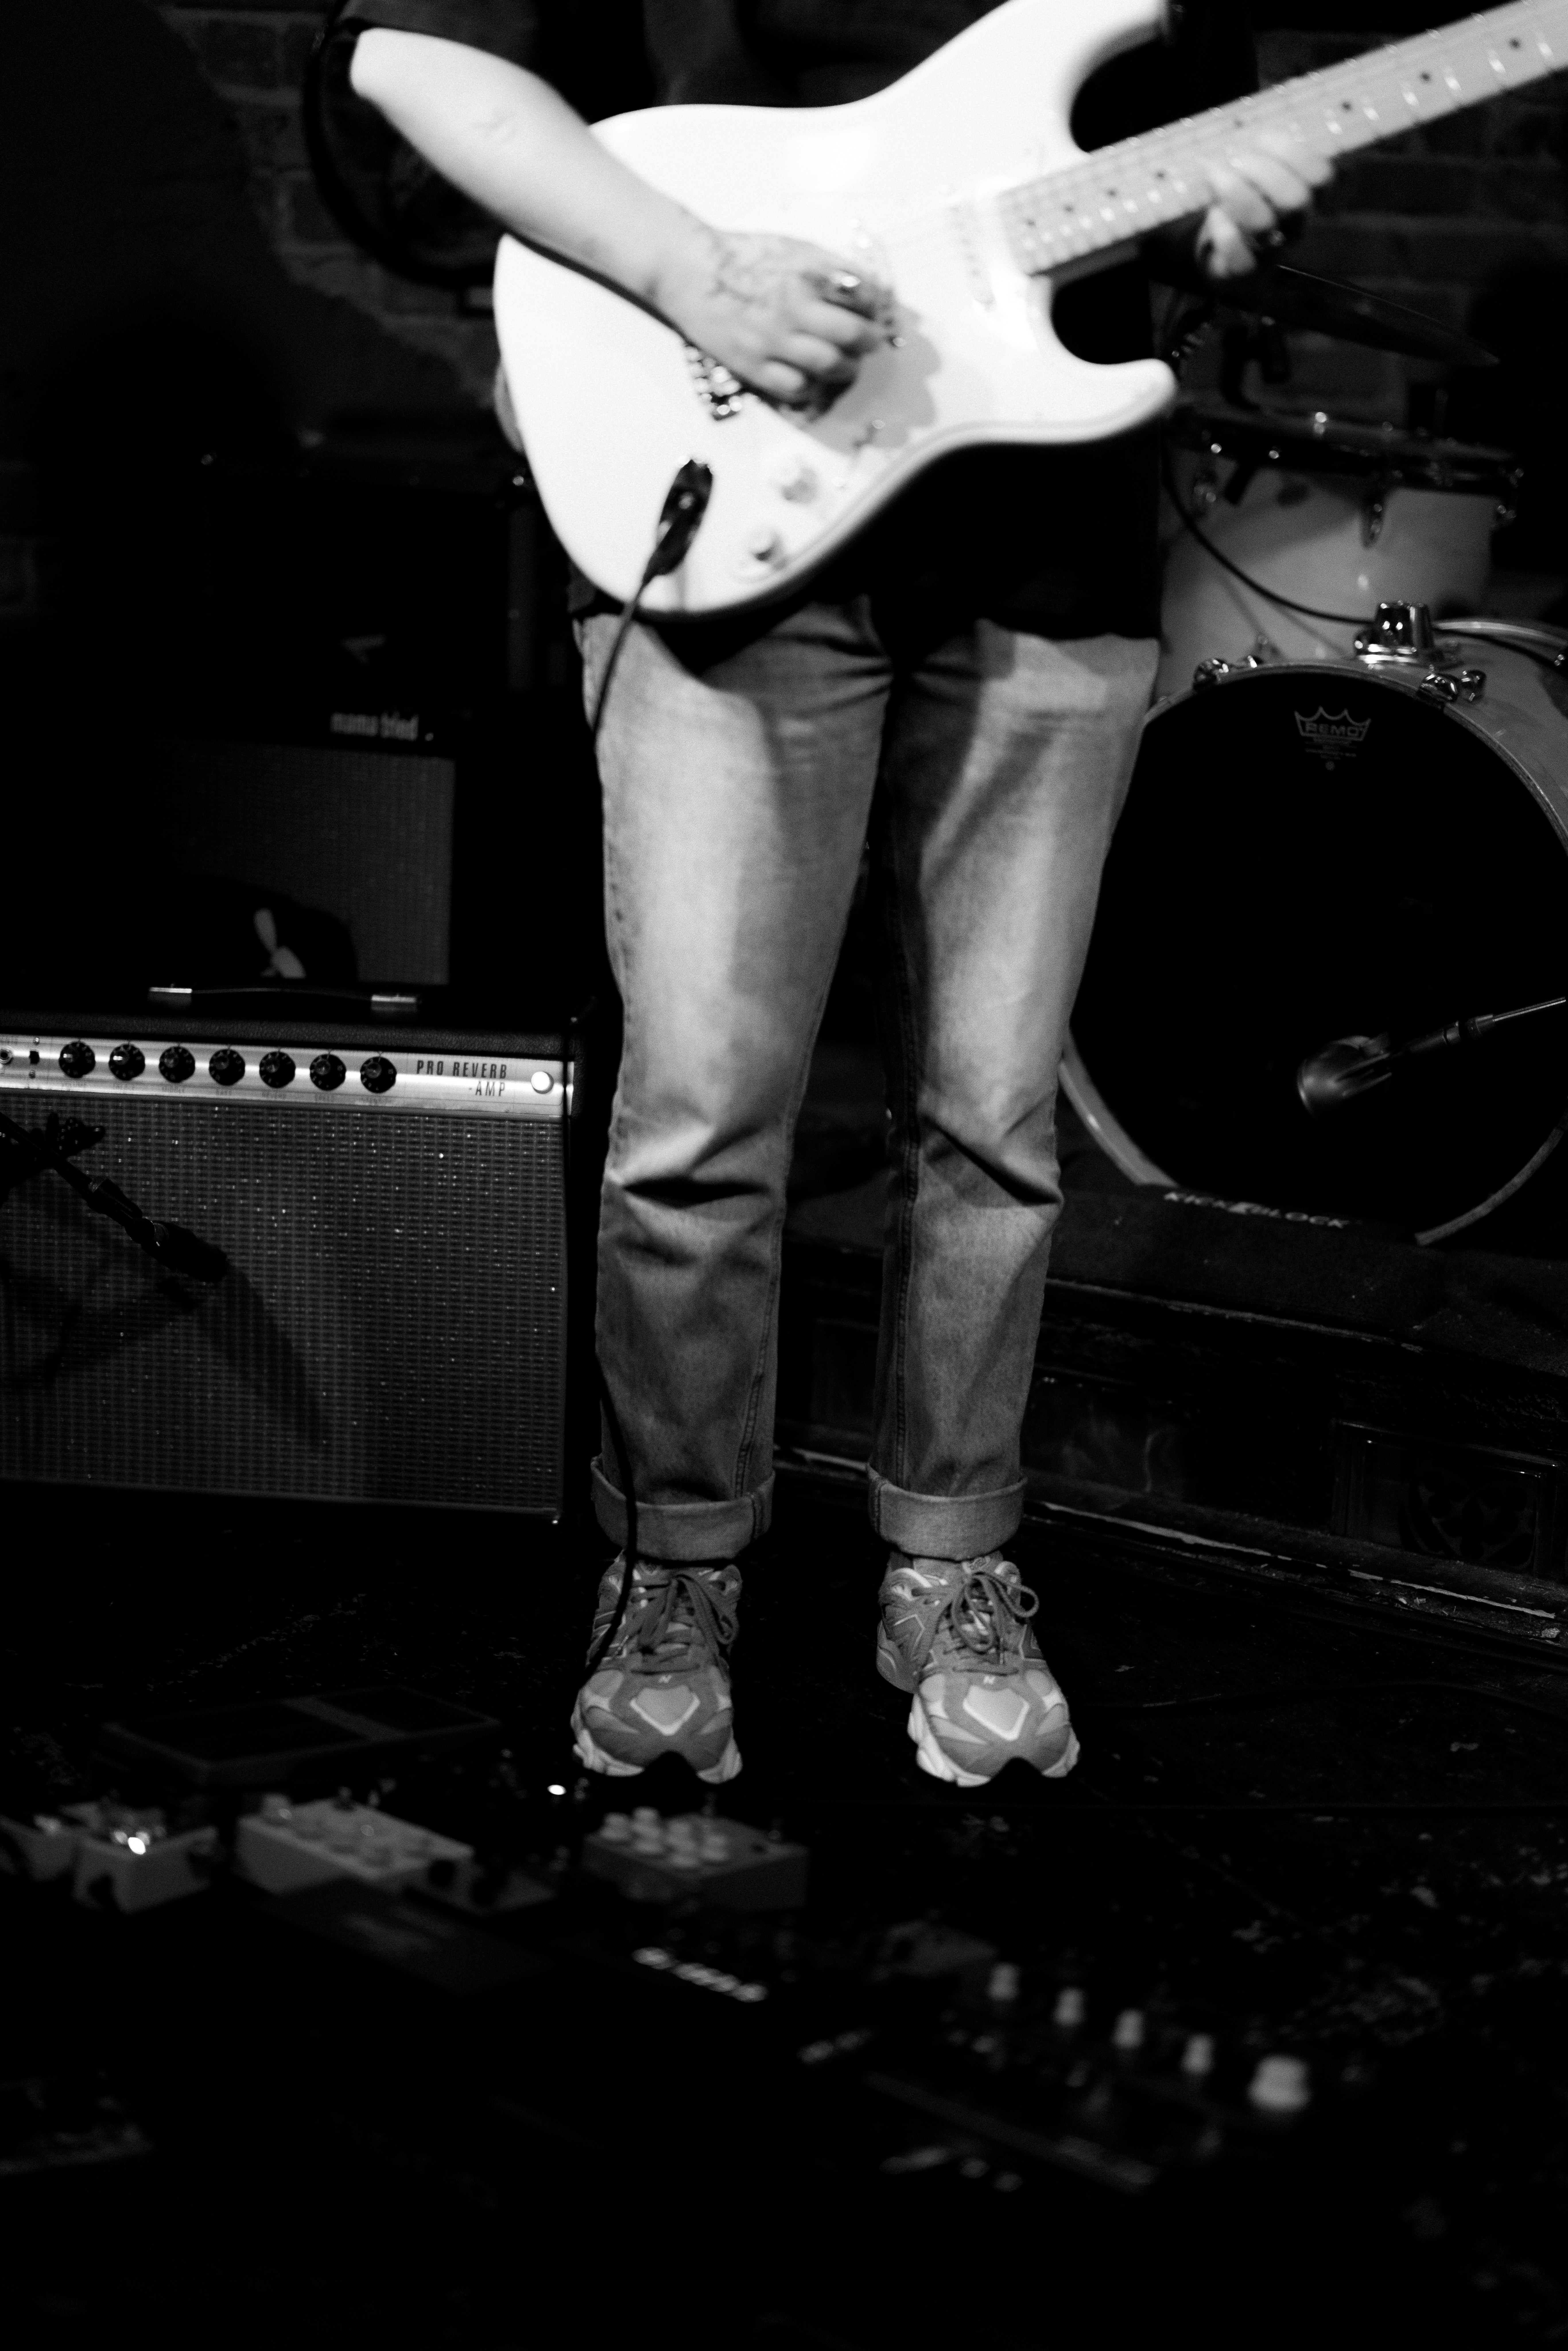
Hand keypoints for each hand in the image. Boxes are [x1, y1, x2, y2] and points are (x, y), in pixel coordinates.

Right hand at [652, 226, 887, 404]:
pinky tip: (811, 377)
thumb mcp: (794, 249)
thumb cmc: (745, 258)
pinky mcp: (752, 365)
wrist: (691, 270)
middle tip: (870, 344)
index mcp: (806, 275)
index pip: (863, 295)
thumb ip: (831, 268)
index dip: (878, 309)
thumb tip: (870, 291)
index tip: (879, 315)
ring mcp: (772, 340)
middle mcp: (793, 308)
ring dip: (846, 368)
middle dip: (869, 342)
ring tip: (845, 364)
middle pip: (851, 335)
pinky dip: (811, 386)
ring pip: (828, 366)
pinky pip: (795, 387)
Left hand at [1197, 131, 1331, 279]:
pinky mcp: (1246, 273)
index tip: (1261, 138)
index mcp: (1308, 195)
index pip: (1321, 176)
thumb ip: (1264, 149)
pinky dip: (1224, 233)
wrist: (1225, 250)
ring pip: (1264, 224)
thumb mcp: (1259, 167)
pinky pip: (1240, 258)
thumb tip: (1255, 123)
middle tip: (1236, 160)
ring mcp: (1273, 251)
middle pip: (1296, 199)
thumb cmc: (1246, 197)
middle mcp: (1297, 224)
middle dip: (1262, 171)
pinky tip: (1216, 217)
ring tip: (1215, 176)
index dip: (1292, 152)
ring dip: (1237, 193)